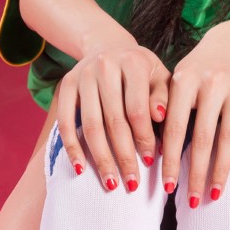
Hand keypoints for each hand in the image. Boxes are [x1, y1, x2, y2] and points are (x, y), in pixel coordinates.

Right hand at [55, 26, 171, 191]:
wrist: (108, 46)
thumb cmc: (141, 70)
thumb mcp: (159, 77)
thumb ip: (163, 97)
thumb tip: (161, 118)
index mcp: (133, 62)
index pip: (137, 108)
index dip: (144, 137)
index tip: (150, 162)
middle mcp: (105, 65)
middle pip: (114, 120)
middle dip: (123, 155)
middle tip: (131, 182)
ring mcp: (82, 75)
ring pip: (90, 124)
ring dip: (100, 157)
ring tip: (110, 183)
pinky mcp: (66, 84)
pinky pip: (65, 120)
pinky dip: (72, 147)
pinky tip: (81, 168)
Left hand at [159, 19, 229, 206]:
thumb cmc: (200, 68)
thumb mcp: (179, 79)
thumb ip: (166, 108)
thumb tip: (155, 152)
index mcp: (185, 79)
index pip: (174, 128)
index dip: (170, 160)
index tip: (167, 187)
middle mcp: (213, 82)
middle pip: (203, 138)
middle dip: (196, 173)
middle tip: (193, 200)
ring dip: (222, 169)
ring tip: (215, 192)